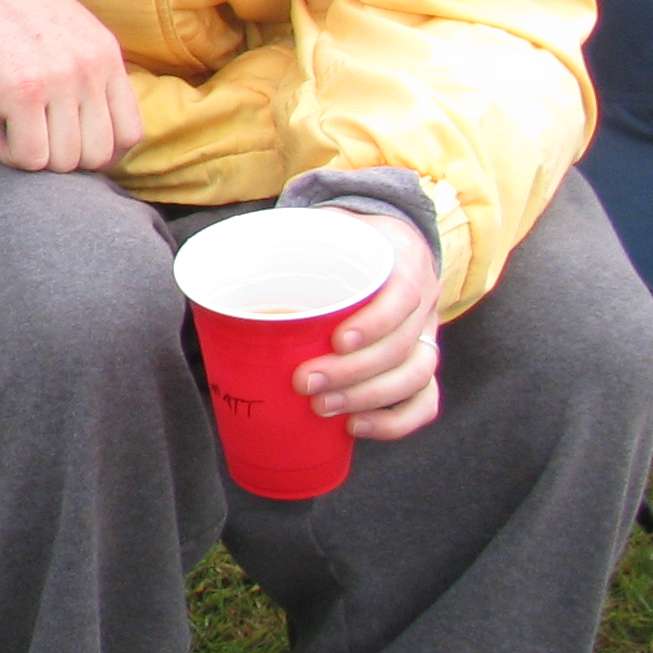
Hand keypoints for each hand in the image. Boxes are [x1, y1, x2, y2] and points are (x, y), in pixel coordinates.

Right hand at [0, 0, 142, 173]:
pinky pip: (29, 156)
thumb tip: (85, 116)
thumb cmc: (2, 1)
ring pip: (64, 163)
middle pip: (98, 156)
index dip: (98, 152)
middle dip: (62, 159)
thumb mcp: (65, 27)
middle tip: (31, 133)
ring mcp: (59, 82)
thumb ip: (84, 67)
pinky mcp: (21, 92)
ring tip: (8, 124)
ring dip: (32, 155)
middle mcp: (91, 70)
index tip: (62, 139)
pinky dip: (8, 152)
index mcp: (106, 54)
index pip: (130, 133)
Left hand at [296, 208, 442, 441]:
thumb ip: (287, 237)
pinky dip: (395, 421)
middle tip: (305, 383)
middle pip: (404, 346)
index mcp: (403, 261)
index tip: (336, 341)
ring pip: (416, 377)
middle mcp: (423, 302)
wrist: (381, 245)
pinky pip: (425, 401)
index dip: (375, 323)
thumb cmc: (339, 241)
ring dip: (368, 399)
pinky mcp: (420, 364)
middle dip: (353, 372)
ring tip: (323, 407)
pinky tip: (355, 426)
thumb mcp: (319, 226)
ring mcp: (426, 336)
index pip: (403, 296)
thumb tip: (227, 260)